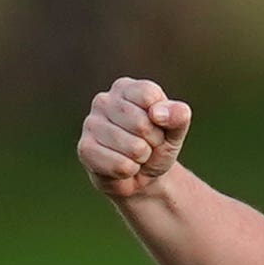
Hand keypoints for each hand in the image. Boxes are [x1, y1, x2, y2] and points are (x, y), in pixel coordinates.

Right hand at [80, 77, 191, 201]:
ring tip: (135, 156)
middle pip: (142, 123)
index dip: (161, 118)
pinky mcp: (85, 149)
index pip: (149, 96)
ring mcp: (90, 124)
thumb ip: (179, 116)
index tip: (157, 124)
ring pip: (134, 148)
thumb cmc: (157, 146)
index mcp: (126, 88)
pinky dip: (130, 171)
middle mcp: (103, 101)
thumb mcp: (175, 130)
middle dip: (153, 141)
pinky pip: (121, 165)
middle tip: (146, 144)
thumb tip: (158, 113)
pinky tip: (123, 167)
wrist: (142, 176)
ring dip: (142, 158)